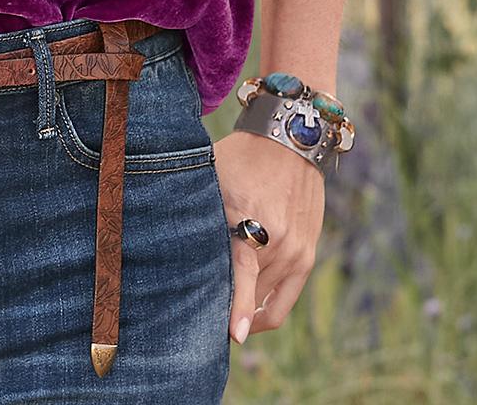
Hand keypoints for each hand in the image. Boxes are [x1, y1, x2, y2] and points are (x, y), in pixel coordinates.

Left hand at [212, 127, 325, 344]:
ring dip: (245, 307)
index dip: (239, 308)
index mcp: (249, 217)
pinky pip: (286, 299)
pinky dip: (266, 311)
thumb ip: (201, 213)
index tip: (234, 336)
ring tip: (218, 306)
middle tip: (197, 311)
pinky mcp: (308, 254)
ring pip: (266, 299)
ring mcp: (296, 249)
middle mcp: (278, 239)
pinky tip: (248, 317)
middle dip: (225, 305)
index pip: (244, 273)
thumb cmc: (241, 157)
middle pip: (250, 292)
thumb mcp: (213, 177)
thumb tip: (168, 244)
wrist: (291, 138)